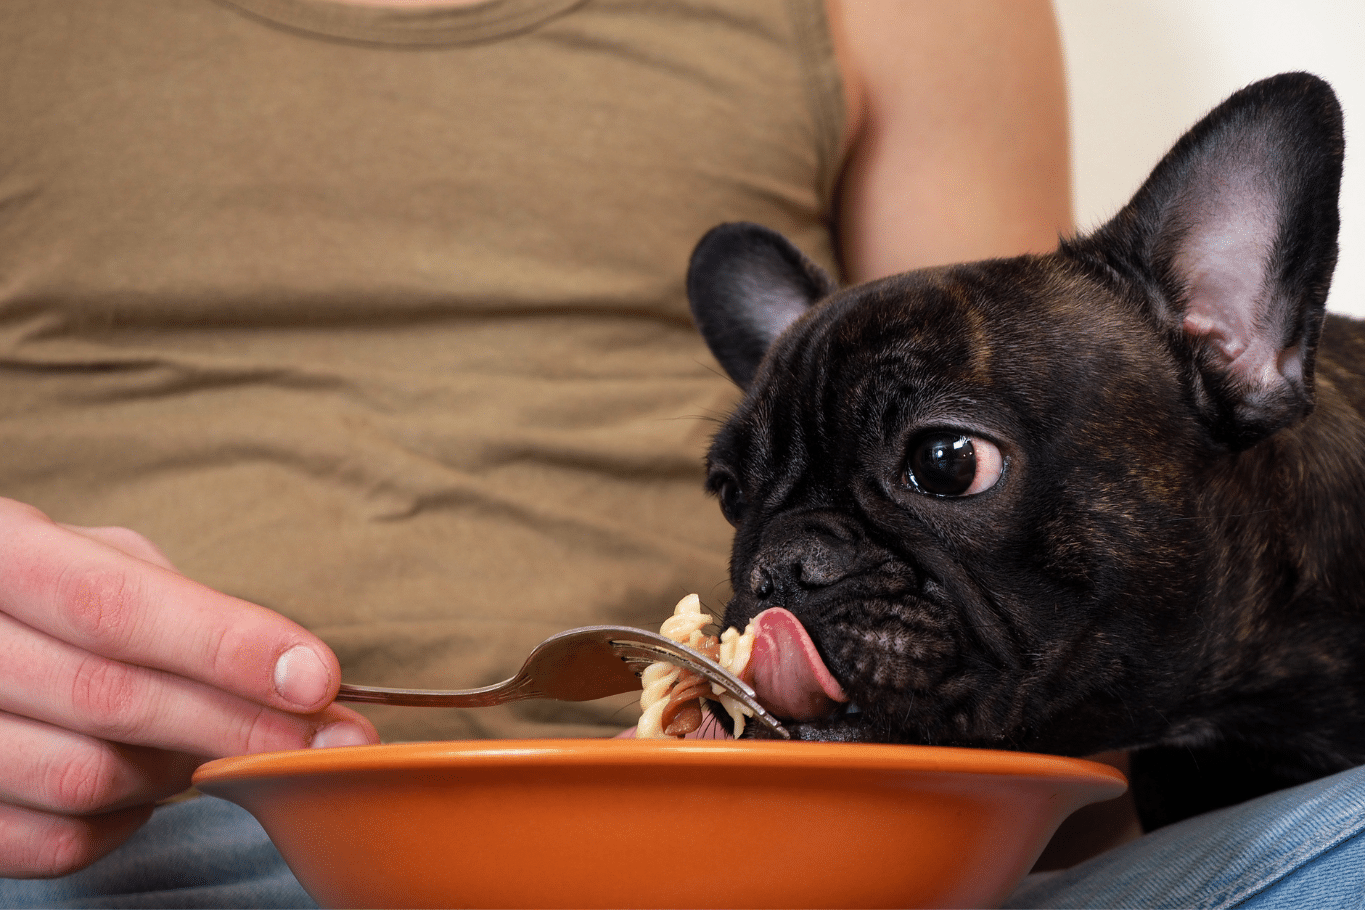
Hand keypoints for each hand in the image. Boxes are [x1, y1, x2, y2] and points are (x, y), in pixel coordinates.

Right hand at [0, 498, 378, 877]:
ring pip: (87, 779)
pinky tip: (145, 785)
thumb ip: (182, 603)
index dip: (224, 646)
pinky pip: (57, 841)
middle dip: (239, 724)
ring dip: (176, 771)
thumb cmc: (48, 588)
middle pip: (112, 699)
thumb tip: (292, 672)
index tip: (315, 679)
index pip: (116, 606)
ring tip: (212, 742)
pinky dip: (124, 822)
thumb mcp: (98, 557)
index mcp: (2, 555)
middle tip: (327, 739)